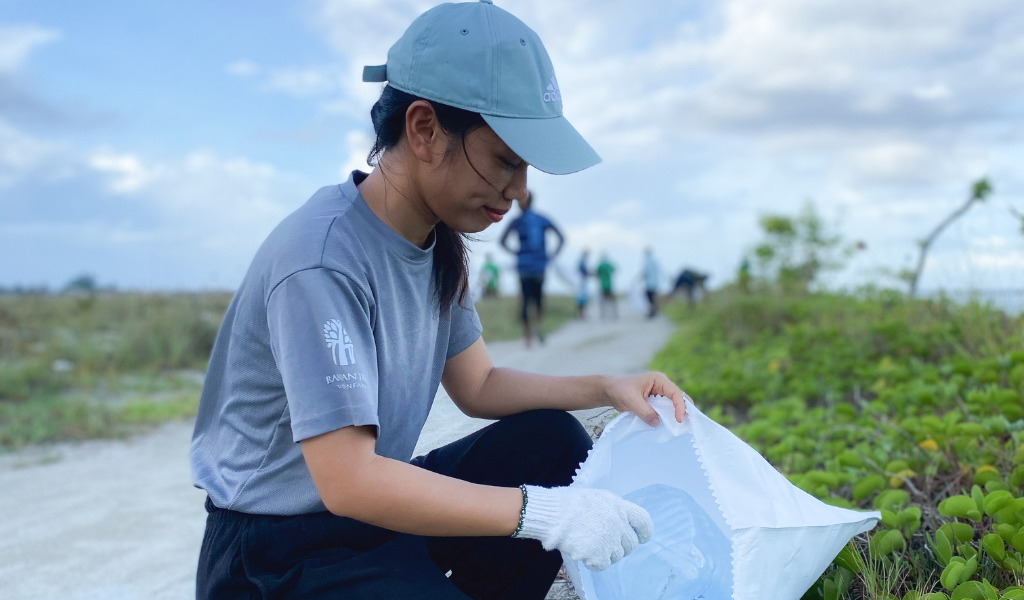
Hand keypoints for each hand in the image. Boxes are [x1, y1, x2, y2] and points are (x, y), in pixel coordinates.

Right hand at [515, 486, 652, 570]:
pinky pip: (603, 565)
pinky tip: (582, 553)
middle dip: (620, 546)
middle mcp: (619, 523)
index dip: (645, 532)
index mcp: (618, 506)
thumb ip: (611, 509)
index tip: (642, 538)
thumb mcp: (596, 497)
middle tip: (605, 545)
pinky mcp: (599, 554)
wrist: (552, 514)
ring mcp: (610, 540)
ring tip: (589, 545)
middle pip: (630, 543)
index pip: (643, 520)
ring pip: (617, 556)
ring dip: (606, 554)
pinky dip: (594, 562)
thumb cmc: (567, 503)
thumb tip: (618, 521)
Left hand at [603, 372, 687, 426]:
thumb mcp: (631, 400)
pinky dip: (668, 418)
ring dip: (676, 415)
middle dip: (684, 410)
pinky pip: (665, 410)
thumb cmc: (619, 390)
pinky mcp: (655, 403)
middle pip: (679, 398)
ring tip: (680, 428)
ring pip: (673, 405)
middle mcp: (662, 386)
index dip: (680, 406)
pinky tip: (669, 427)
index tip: (679, 419)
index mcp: (658, 380)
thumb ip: (644, 411)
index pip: (675, 393)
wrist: (609, 391)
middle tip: (686, 425)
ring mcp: (659, 394)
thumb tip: (657, 423)